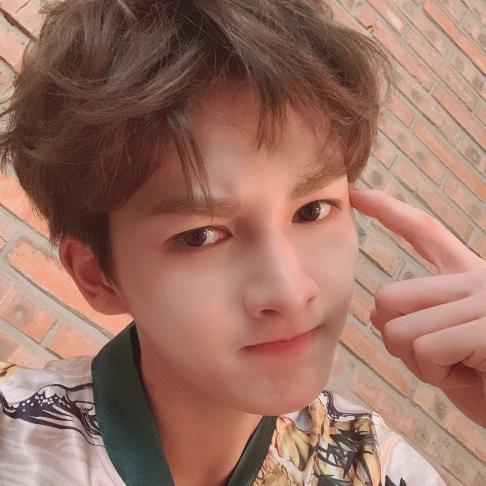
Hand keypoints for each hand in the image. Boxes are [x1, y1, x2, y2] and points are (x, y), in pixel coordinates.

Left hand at [348, 183, 485, 426]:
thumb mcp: (444, 348)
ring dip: (418, 363)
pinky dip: (434, 375)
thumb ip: (414, 320)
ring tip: (459, 369)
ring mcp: (484, 300)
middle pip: (388, 297)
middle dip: (397, 338)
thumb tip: (377, 311)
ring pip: (399, 329)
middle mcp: (477, 280)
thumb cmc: (485, 382)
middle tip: (436, 358)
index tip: (358, 194)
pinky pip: (425, 349)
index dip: (389, 210)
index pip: (424, 231)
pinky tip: (468, 376)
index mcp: (467, 278)